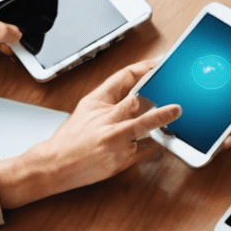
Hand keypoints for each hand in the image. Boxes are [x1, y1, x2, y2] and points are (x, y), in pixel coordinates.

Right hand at [0, 60, 180, 209]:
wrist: (55, 165)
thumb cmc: (71, 137)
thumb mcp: (87, 107)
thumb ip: (112, 97)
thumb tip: (139, 88)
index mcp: (97, 103)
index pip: (123, 78)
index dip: (143, 69)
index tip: (159, 64)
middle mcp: (107, 121)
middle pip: (137, 101)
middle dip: (155, 95)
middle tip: (176, 97)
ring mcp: (115, 141)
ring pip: (145, 126)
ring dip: (160, 119)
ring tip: (175, 111)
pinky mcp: (122, 160)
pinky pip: (147, 149)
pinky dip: (155, 143)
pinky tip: (162, 139)